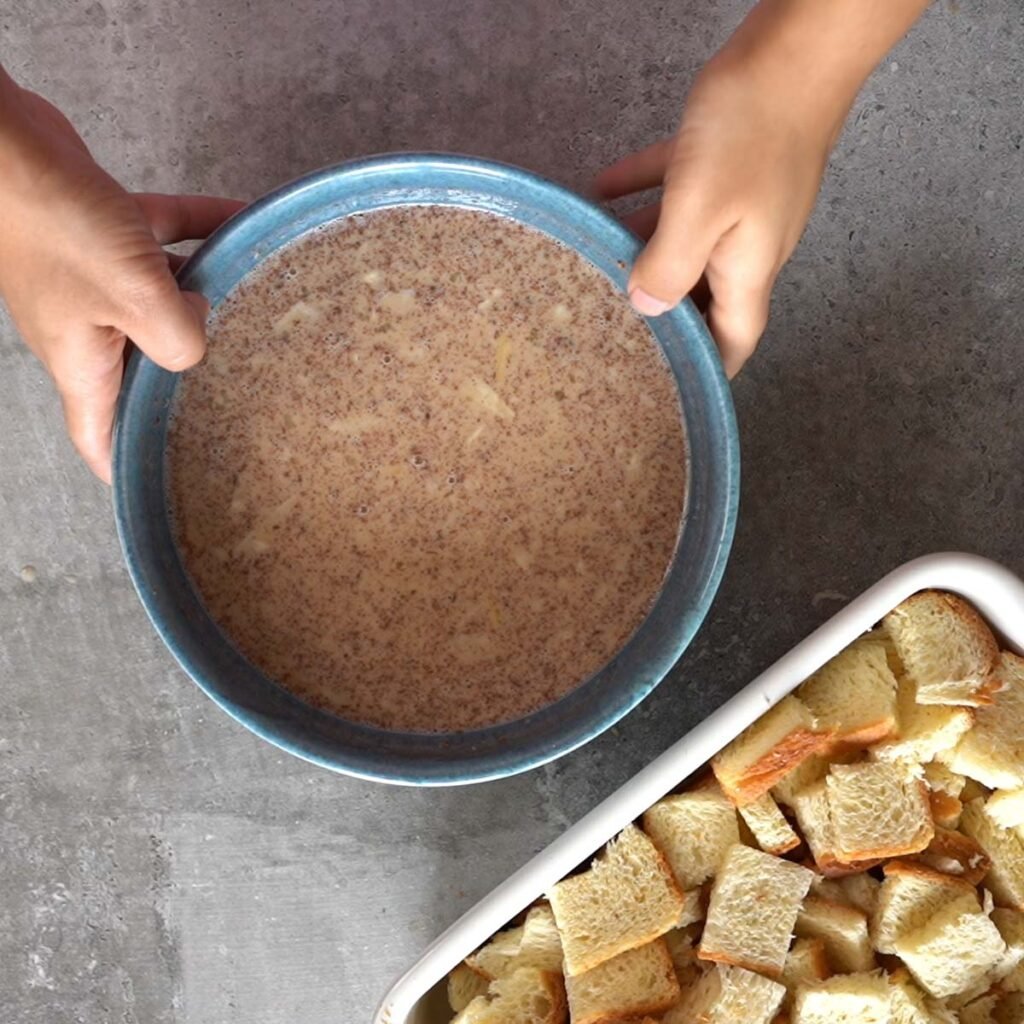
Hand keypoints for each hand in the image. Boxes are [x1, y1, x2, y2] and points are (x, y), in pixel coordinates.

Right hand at [0, 74, 242, 480]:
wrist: (5, 140)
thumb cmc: (55, 225)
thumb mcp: (135, 297)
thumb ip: (180, 337)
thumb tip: (202, 326)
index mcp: (83, 364)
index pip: (98, 438)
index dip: (125, 467)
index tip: (163, 484)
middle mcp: (86, 329)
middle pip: (141, 371)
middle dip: (184, 380)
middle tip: (241, 390)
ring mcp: (91, 279)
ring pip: (156, 301)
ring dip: (200, 298)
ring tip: (256, 305)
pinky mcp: (100, 229)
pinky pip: (161, 238)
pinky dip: (199, 231)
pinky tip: (242, 219)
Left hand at [596, 0, 929, 377]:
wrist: (800, 47)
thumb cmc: (752, 130)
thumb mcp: (699, 208)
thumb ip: (669, 264)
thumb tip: (646, 307)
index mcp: (748, 268)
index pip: (732, 340)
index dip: (708, 369)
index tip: (674, 391)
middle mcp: (748, 244)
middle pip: (704, 296)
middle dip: (664, 315)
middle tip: (614, 330)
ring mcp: (742, 201)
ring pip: (686, 242)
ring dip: (645, 253)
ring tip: (595, 266)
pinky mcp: (730, 160)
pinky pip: (679, 189)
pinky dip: (643, 195)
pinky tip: (601, 192)